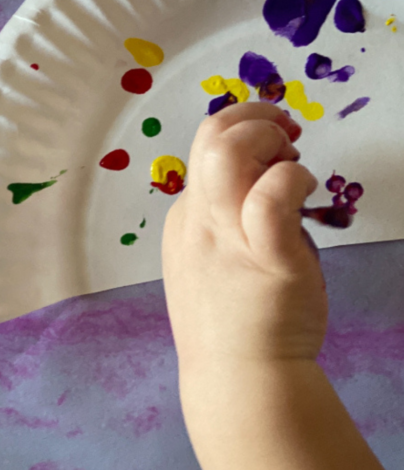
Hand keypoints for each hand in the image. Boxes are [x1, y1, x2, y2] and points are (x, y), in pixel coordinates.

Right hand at [162, 102, 324, 369]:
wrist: (238, 375)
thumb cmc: (234, 320)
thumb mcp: (212, 258)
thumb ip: (226, 219)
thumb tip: (263, 178)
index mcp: (186, 217)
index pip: (204, 147)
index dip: (242, 130)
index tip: (276, 141)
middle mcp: (199, 219)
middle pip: (209, 137)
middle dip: (252, 117)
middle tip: (286, 134)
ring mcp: (227, 237)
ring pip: (228, 155)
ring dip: (267, 139)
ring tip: (291, 156)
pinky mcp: (267, 257)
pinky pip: (270, 197)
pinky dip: (291, 178)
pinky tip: (306, 189)